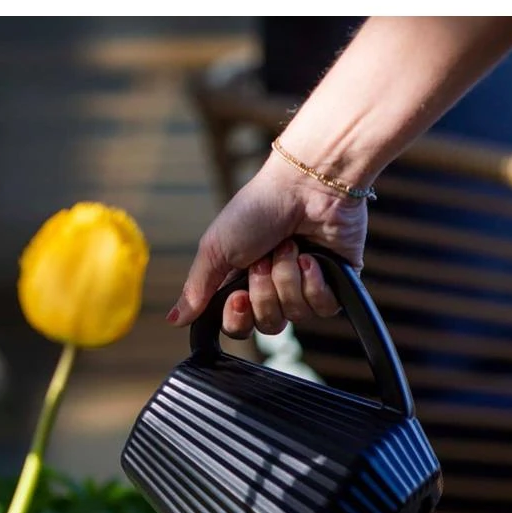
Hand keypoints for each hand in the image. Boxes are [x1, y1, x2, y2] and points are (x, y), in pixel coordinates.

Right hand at [168, 152, 366, 337]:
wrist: (304, 185)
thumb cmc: (259, 208)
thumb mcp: (216, 248)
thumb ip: (196, 288)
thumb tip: (175, 320)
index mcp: (243, 282)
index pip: (239, 327)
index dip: (238, 319)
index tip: (238, 296)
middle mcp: (275, 289)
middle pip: (268, 325)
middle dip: (265, 291)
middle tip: (264, 258)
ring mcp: (306, 287)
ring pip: (296, 316)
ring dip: (288, 278)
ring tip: (290, 247)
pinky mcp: (336, 284)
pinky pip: (324, 308)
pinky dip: (315, 282)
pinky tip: (312, 256)